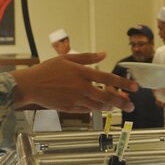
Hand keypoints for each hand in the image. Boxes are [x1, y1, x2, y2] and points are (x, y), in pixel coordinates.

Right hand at [10, 52, 136, 111]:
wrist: (30, 85)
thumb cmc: (47, 70)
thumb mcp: (67, 58)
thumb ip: (87, 57)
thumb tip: (104, 54)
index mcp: (82, 72)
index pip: (108, 78)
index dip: (123, 83)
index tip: (134, 88)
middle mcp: (81, 87)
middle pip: (107, 97)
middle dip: (122, 102)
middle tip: (131, 106)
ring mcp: (75, 99)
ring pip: (98, 106)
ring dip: (109, 107)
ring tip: (116, 107)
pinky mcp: (69, 108)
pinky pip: (87, 111)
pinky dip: (95, 109)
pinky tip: (99, 108)